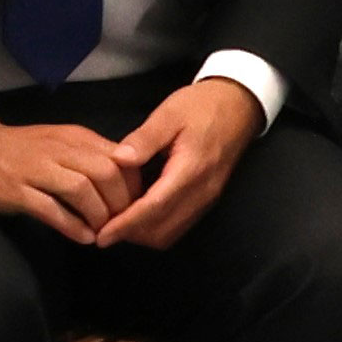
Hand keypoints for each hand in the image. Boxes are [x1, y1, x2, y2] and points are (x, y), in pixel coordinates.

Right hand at [0, 114, 146, 244]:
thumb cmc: (19, 150)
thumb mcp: (59, 143)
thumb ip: (90, 156)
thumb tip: (125, 178)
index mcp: (75, 138)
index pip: (120, 157)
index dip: (133, 184)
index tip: (137, 204)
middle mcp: (59, 150)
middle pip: (106, 173)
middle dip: (120, 202)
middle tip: (122, 222)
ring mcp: (36, 169)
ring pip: (82, 189)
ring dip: (98, 215)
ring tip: (103, 231)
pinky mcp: (15, 190)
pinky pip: (50, 209)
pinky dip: (71, 225)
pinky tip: (83, 237)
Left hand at [92, 71, 264, 253]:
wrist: (239, 105)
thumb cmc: (202, 106)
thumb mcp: (169, 113)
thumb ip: (144, 138)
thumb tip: (119, 159)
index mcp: (191, 169)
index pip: (155, 207)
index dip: (126, 225)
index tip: (101, 236)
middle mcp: (202, 191)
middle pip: (162, 230)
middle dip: (131, 234)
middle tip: (101, 227)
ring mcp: (207, 198)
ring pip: (171, 233)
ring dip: (143, 234)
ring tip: (117, 224)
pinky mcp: (208, 199)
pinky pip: (179, 226)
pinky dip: (156, 228)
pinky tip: (139, 215)